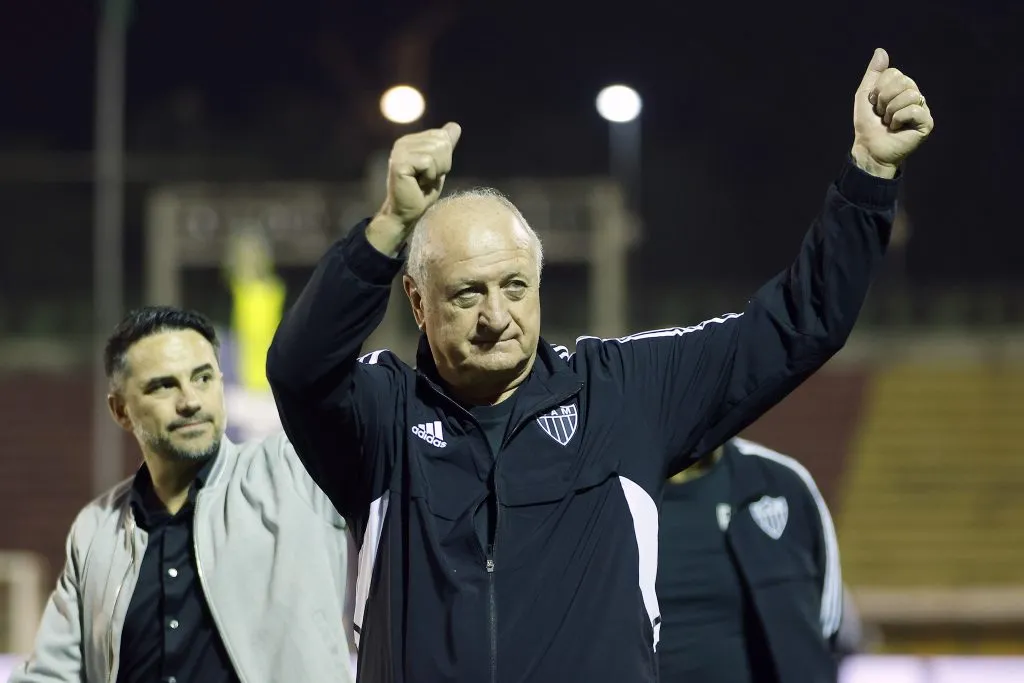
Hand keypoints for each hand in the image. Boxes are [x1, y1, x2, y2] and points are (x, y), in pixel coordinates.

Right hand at [379, 122, 461, 227]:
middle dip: (441, 165)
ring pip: (435, 151)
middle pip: (441, 142)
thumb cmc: (421, 192)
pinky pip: (428, 162)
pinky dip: (429, 176)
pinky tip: (417, 184)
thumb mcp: (439, 165)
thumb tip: (455, 126)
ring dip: (435, 172)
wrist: (406, 213)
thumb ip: (445, 146)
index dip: (444, 157)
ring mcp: (399, 151)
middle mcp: (403, 142)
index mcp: (411, 140)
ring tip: (422, 181)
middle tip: (426, 178)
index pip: (442, 135)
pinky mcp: (399, 163)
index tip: (431, 171)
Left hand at [851, 49, 933, 177]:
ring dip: (891, 111)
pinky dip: (899, 119)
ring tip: (889, 122)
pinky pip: (914, 109)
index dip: (879, 89)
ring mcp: (922, 108)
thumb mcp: (864, 95)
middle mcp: (914, 95)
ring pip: (910, 94)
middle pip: (903, 81)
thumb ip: (873, 73)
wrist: (869, 148)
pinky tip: (897, 128)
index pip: (894, 73)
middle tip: (882, 114)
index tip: (874, 105)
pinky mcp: (927, 122)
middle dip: (885, 99)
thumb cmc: (867, 124)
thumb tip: (881, 50)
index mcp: (901, 88)